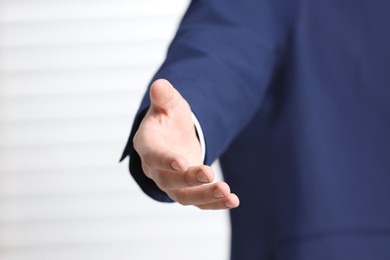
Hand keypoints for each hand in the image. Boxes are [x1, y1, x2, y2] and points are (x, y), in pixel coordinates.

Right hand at [133, 79, 239, 208]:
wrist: (173, 135)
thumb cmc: (168, 118)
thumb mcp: (168, 104)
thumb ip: (164, 96)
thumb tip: (159, 85)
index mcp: (147, 144)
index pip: (152, 155)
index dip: (165, 160)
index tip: (181, 163)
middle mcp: (155, 168)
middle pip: (168, 180)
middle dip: (189, 179)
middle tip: (209, 172)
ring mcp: (171, 182)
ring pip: (184, 197)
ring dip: (205, 196)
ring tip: (227, 192)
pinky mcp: (187, 190)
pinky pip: (198, 202)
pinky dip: (215, 204)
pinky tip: (233, 200)